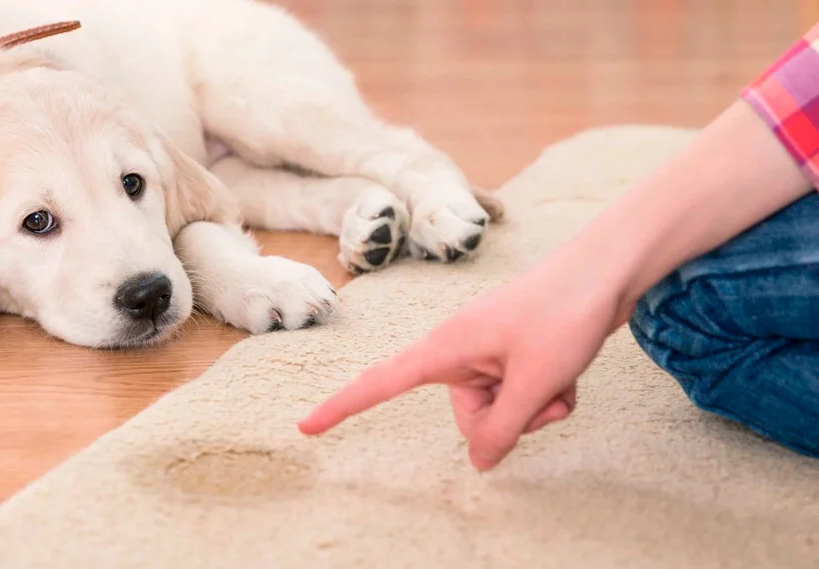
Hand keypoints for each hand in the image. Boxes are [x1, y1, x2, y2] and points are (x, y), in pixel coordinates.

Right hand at [297, 254, 625, 470]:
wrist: (607, 270)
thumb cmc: (564, 313)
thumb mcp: (534, 382)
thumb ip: (503, 429)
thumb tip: (480, 462)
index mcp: (446, 348)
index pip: (381, 383)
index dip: (343, 407)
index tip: (306, 426)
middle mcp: (460, 351)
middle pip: (468, 416)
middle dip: (509, 419)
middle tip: (543, 393)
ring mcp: (489, 353)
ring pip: (501, 410)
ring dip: (536, 406)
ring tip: (561, 377)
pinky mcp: (514, 354)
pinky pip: (521, 395)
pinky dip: (548, 394)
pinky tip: (569, 372)